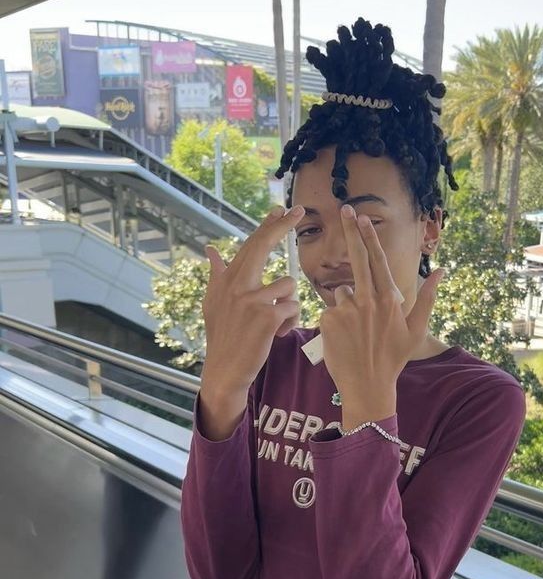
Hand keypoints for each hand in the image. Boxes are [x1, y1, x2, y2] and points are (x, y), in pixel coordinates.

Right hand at [200, 204, 305, 403]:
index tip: (280, 208)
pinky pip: (292, 307)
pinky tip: (275, 334)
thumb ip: (217, 275)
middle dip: (281, 226)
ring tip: (272, 323)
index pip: (250, 245)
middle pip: (263, 245)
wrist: (224, 370)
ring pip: (288, 285)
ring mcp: (250, 298)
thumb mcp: (214, 304)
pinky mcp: (266, 314)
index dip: (266, 225)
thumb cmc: (223, 337)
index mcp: (226, 280)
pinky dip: (289, 322)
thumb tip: (210, 249)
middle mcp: (235, 284)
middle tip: (297, 210)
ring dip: (287, 304)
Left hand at [318, 204, 444, 407]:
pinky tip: (344, 338)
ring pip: (342, 293)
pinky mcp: (329, 321)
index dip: (369, 237)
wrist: (368, 385)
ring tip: (355, 332)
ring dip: (346, 305)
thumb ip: (427, 298)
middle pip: (357, 258)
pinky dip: (334, 321)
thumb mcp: (416, 329)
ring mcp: (347, 310)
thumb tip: (442, 271)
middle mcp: (369, 300)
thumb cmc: (393, 358)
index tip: (361, 217)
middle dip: (350, 231)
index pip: (377, 260)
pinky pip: (329, 311)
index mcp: (390, 300)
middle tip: (344, 209)